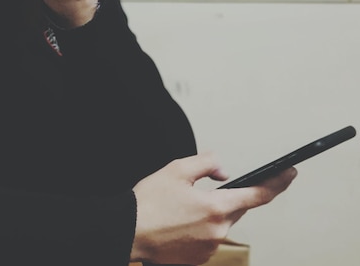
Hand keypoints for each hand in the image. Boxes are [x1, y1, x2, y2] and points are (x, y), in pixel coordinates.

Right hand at [131, 153, 295, 264]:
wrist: (128, 232)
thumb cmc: (149, 202)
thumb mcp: (177, 169)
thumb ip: (206, 163)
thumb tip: (224, 171)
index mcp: (216, 207)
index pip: (257, 194)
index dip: (278, 183)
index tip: (290, 173)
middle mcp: (217, 231)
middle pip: (237, 208)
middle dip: (230, 195)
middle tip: (207, 188)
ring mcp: (208, 248)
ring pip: (222, 222)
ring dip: (212, 210)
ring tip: (184, 205)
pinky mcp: (198, 258)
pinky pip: (210, 236)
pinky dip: (202, 225)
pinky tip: (181, 219)